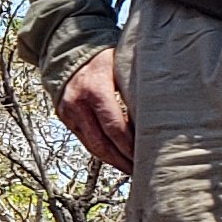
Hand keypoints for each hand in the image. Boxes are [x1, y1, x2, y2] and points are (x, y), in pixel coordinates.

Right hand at [55, 47, 134, 171]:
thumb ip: (134, 90)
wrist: (69, 51)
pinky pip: (85, 140)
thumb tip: (156, 115)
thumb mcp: (121, 67)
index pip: (114, 128)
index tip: (145, 156)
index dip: (129, 146)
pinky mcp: (64, 118)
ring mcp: (68, 113)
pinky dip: (101, 150)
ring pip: (91, 146)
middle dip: (122, 160)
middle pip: (102, 143)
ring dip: (112, 160)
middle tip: (140, 170)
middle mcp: (78, 104)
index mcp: (95, 90)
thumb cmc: (102, 59)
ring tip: (129, 168)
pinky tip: (115, 156)